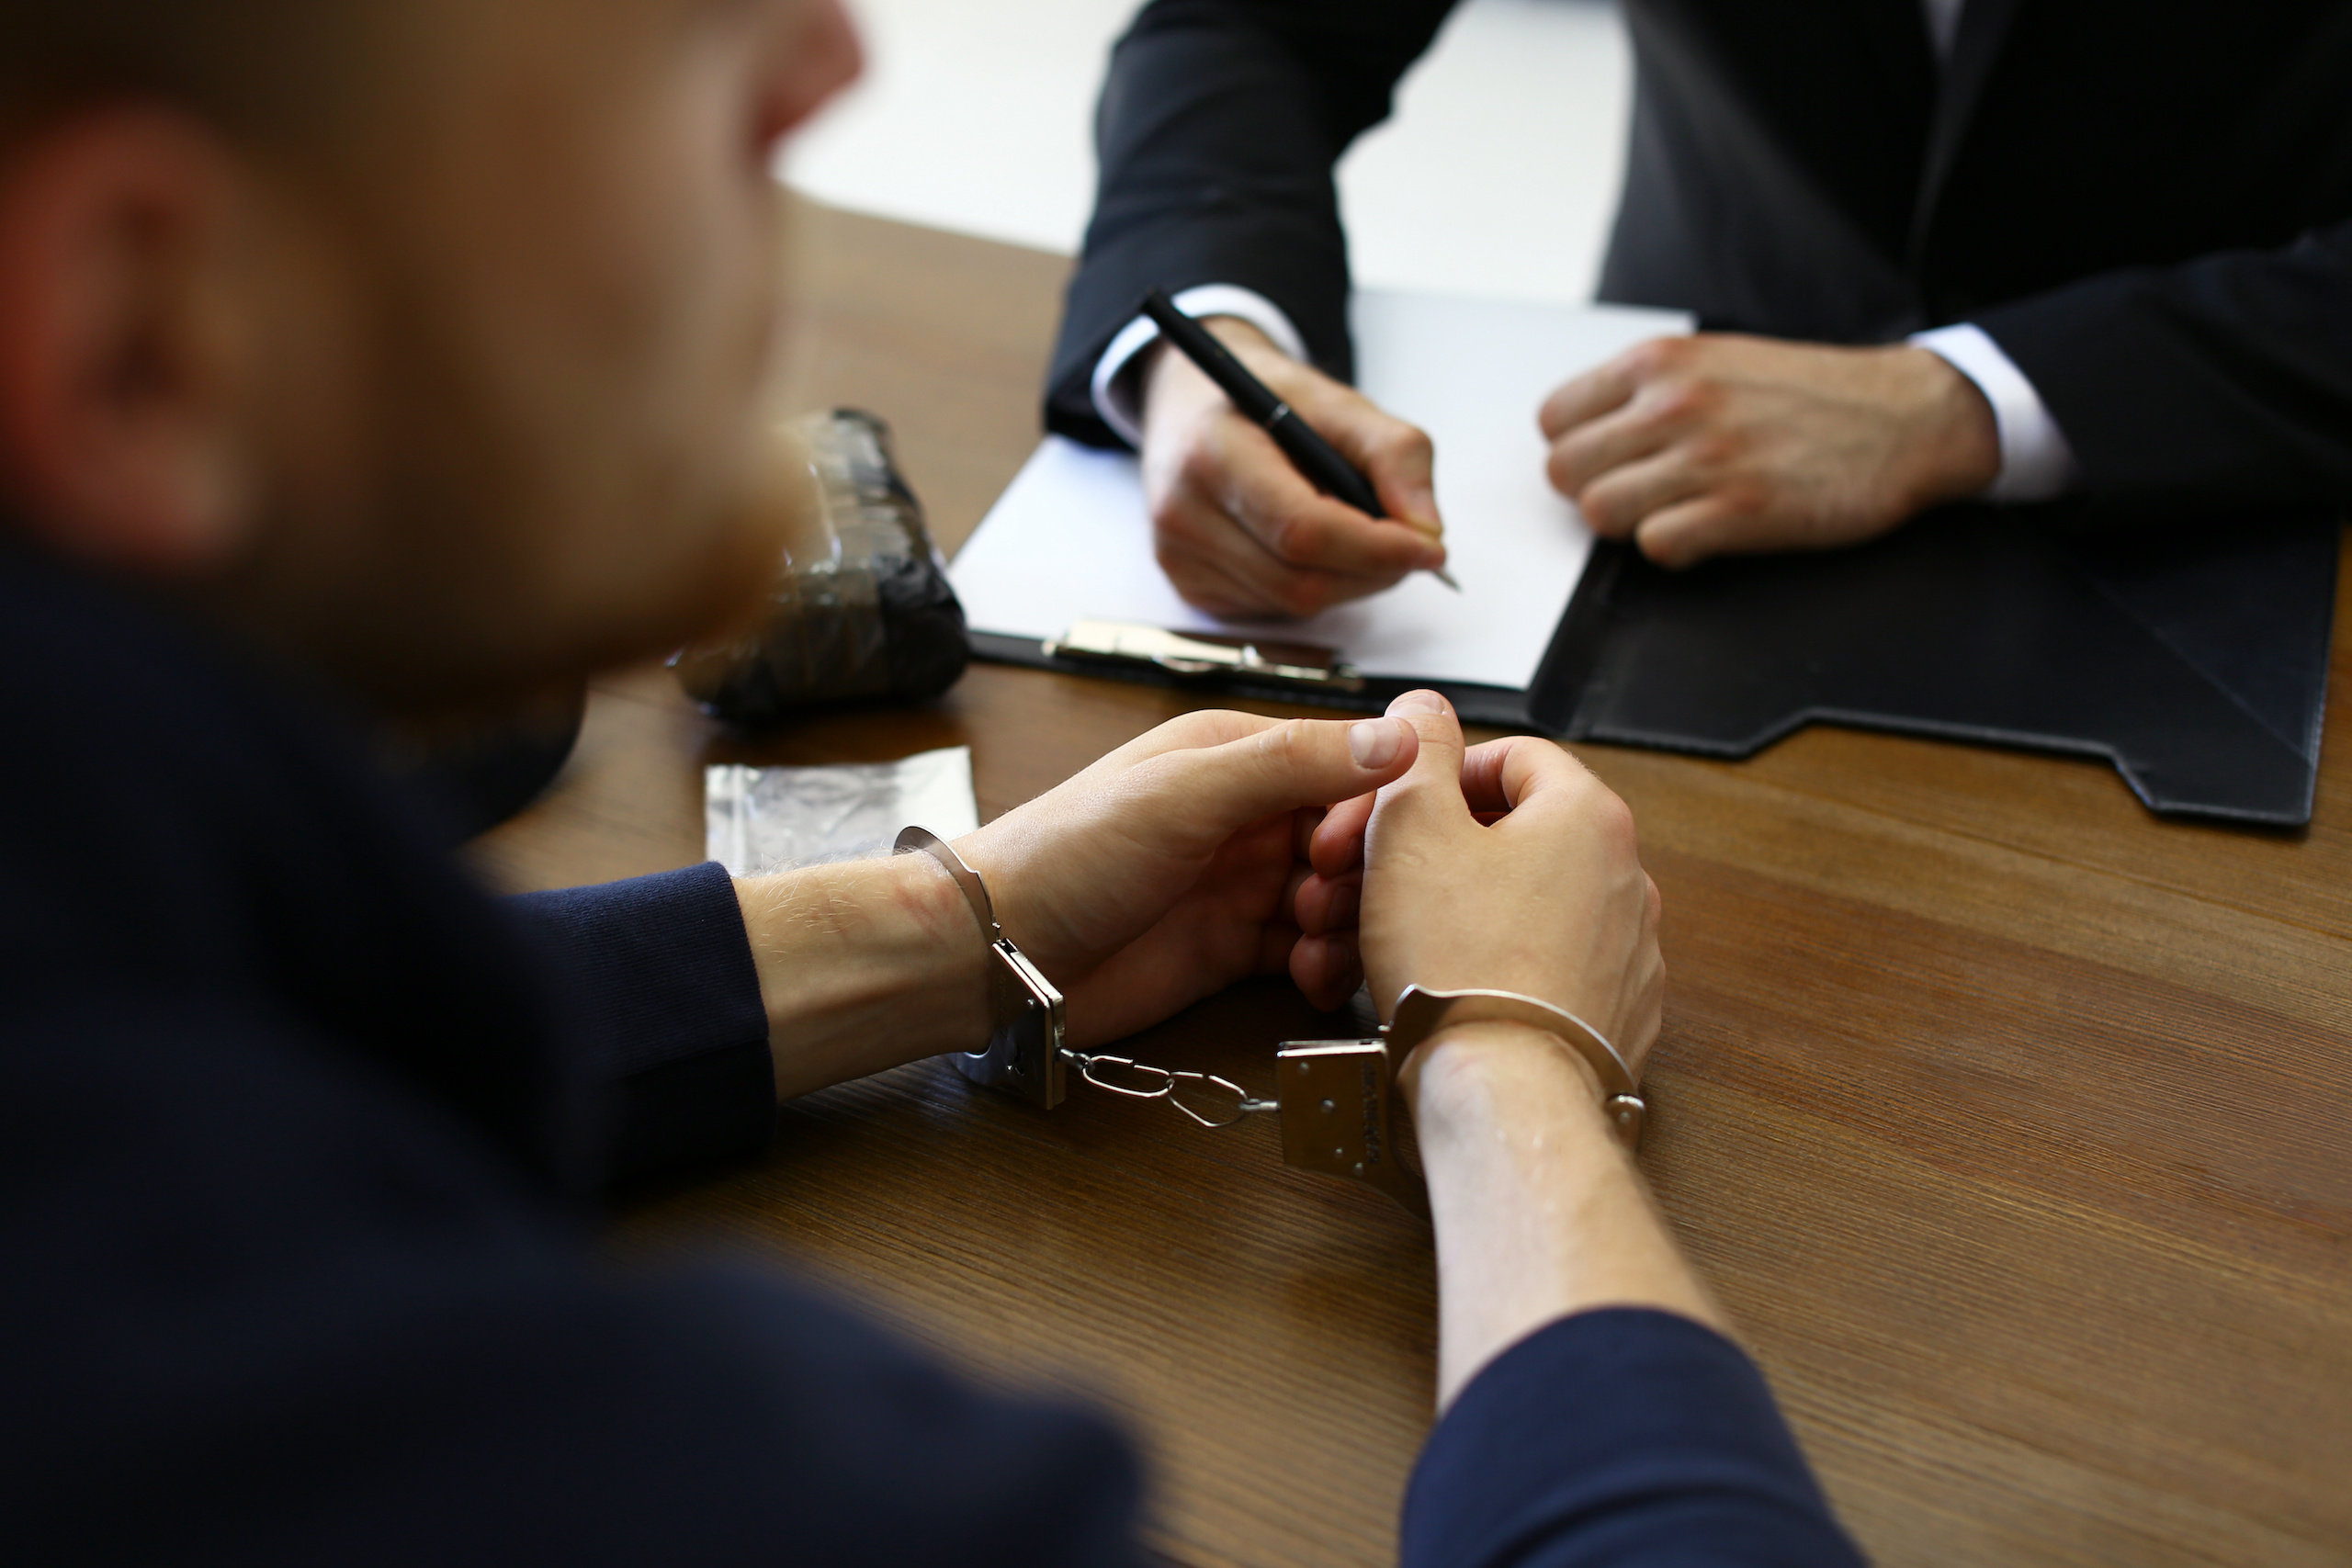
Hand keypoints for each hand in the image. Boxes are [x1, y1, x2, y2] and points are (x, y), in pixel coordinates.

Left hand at [955, 709, 1420, 1047]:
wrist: (997, 953)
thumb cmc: (1068, 854)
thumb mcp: (1185, 792)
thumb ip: (1290, 762)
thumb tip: (1397, 736)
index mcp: (1236, 755)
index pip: (1345, 766)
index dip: (1366, 810)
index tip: (1346, 850)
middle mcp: (1246, 816)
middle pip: (1350, 839)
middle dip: (1359, 876)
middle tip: (1321, 905)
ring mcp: (1240, 885)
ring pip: (1338, 900)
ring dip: (1346, 926)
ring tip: (1312, 945)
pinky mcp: (1232, 951)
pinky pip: (1308, 955)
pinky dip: (1323, 968)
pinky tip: (1309, 979)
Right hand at [1138, 317, 1447, 617]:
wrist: (1194, 402)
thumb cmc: (1267, 400)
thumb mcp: (1339, 403)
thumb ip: (1395, 456)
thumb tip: (1427, 533)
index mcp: (1214, 452)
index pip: (1303, 530)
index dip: (1375, 548)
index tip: (1429, 548)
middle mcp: (1182, 512)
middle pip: (1302, 581)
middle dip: (1372, 570)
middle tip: (1406, 543)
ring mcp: (1178, 557)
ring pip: (1294, 603)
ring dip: (1347, 580)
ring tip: (1351, 529)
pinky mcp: (1189, 585)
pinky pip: (1274, 610)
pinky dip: (1311, 585)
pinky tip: (1306, 545)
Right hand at [1304, 690, 1663, 1073]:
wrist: (1502, 1093)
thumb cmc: (1460, 965)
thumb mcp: (1412, 829)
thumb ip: (1417, 754)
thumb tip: (1426, 709)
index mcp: (1588, 818)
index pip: (1513, 759)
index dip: (1438, 778)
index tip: (1395, 810)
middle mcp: (1625, 880)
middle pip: (1511, 840)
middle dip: (1425, 857)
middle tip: (1366, 881)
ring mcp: (1626, 955)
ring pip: (1518, 911)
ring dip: (1446, 915)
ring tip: (1382, 944)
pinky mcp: (1614, 1018)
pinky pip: (1540, 973)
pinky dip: (1488, 972)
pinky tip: (1438, 991)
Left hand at [1540, 334, 1999, 568]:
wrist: (1906, 416)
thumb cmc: (1811, 395)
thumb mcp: (1717, 360)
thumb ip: (1647, 390)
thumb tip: (1586, 432)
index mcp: (1661, 362)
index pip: (1554, 420)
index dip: (1578, 451)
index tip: (1611, 462)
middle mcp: (1674, 403)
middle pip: (1565, 473)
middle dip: (1595, 491)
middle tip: (1643, 494)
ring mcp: (1706, 457)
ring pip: (1599, 513)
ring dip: (1631, 524)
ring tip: (1677, 511)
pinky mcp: (1740, 510)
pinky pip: (1655, 547)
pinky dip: (1674, 550)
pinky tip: (1708, 533)